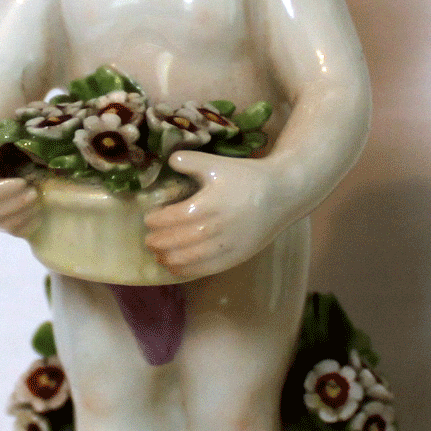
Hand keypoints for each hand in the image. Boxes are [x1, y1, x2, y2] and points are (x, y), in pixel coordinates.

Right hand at [0, 137, 38, 236]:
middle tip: (34, 191)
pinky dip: (28, 224)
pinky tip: (40, 212)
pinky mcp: (1, 222)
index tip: (22, 182)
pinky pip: (14, 231)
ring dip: (24, 214)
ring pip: (4, 225)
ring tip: (38, 199)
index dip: (3, 193)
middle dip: (17, 203)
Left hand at [144, 151, 278, 277]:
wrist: (282, 194)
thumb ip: (191, 161)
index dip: (156, 221)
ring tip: (158, 254)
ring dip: (167, 258)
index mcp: (208, 205)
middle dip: (157, 242)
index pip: (172, 218)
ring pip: (188, 259)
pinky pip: (204, 269)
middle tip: (148, 239)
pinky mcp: (235, 258)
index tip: (149, 218)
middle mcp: (215, 229)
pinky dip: (185, 270)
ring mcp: (226, 246)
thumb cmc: (247, 177)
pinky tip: (174, 266)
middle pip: (176, 241)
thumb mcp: (218, 164)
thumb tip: (169, 160)